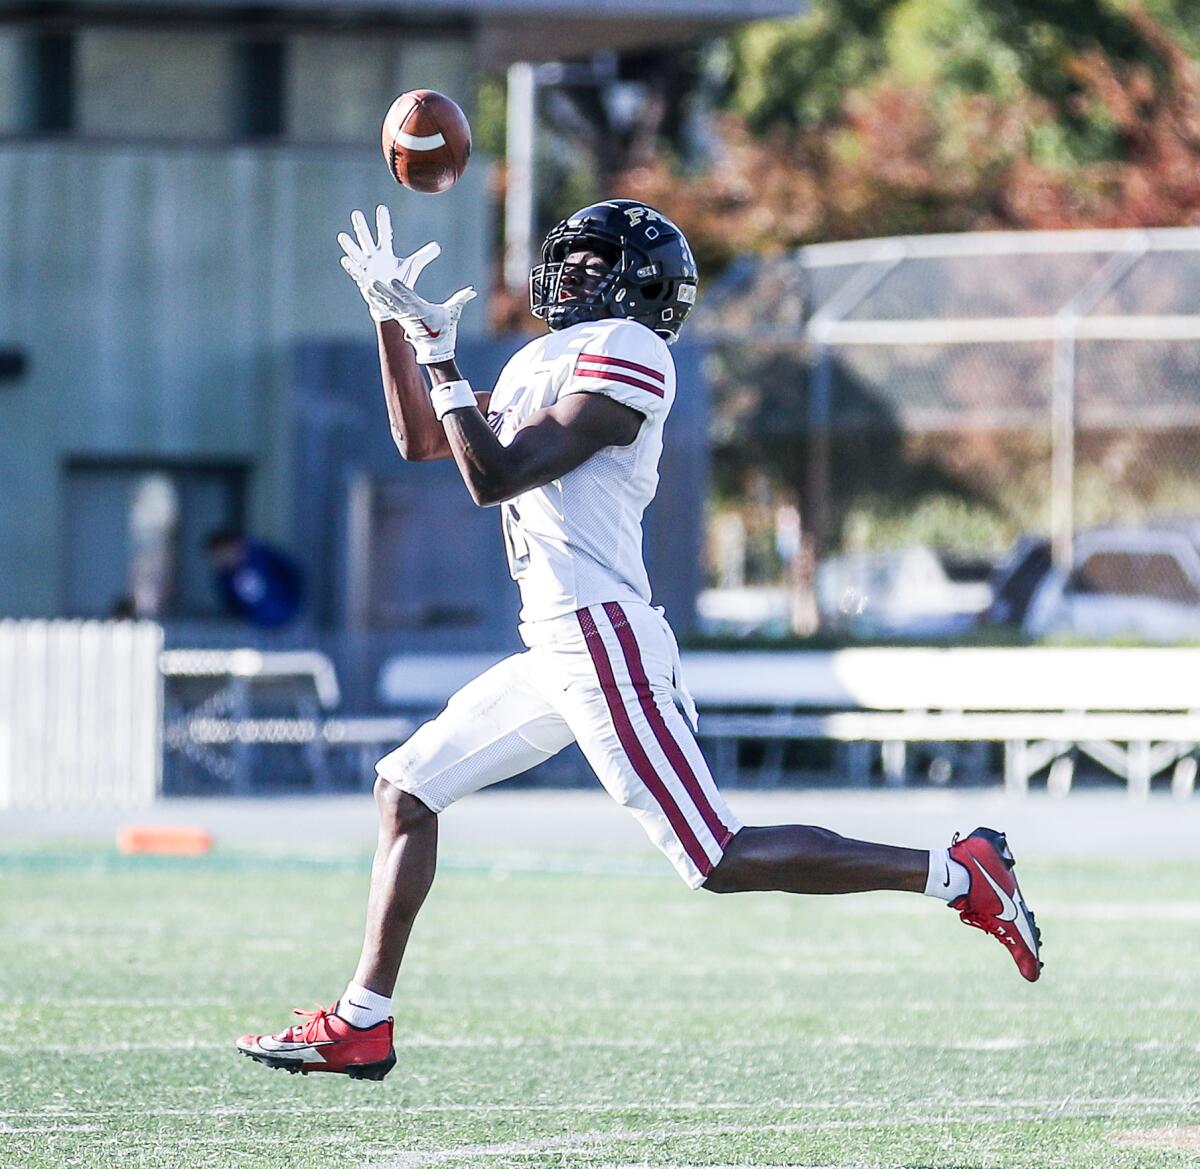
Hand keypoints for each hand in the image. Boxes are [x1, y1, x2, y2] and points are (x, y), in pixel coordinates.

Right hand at [338, 205, 439, 321]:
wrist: (392, 302)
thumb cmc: (399, 281)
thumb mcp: (412, 266)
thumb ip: (424, 256)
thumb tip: (437, 246)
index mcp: (385, 252)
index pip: (385, 234)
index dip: (383, 222)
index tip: (381, 207)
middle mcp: (373, 257)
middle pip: (366, 239)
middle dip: (361, 227)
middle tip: (356, 213)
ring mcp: (367, 268)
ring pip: (357, 254)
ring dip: (350, 246)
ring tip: (342, 236)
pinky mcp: (363, 281)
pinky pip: (355, 273)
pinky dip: (351, 267)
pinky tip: (344, 260)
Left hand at [371, 277, 476, 364]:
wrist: (436, 350)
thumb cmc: (444, 331)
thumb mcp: (452, 315)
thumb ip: (460, 301)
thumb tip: (472, 291)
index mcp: (421, 312)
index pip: (410, 299)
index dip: (401, 289)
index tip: (393, 280)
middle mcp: (409, 314)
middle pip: (394, 301)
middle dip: (384, 292)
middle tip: (372, 281)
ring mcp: (403, 317)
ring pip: (388, 304)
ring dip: (377, 295)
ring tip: (366, 285)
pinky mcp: (400, 318)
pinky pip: (387, 308)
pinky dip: (378, 300)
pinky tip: (369, 292)